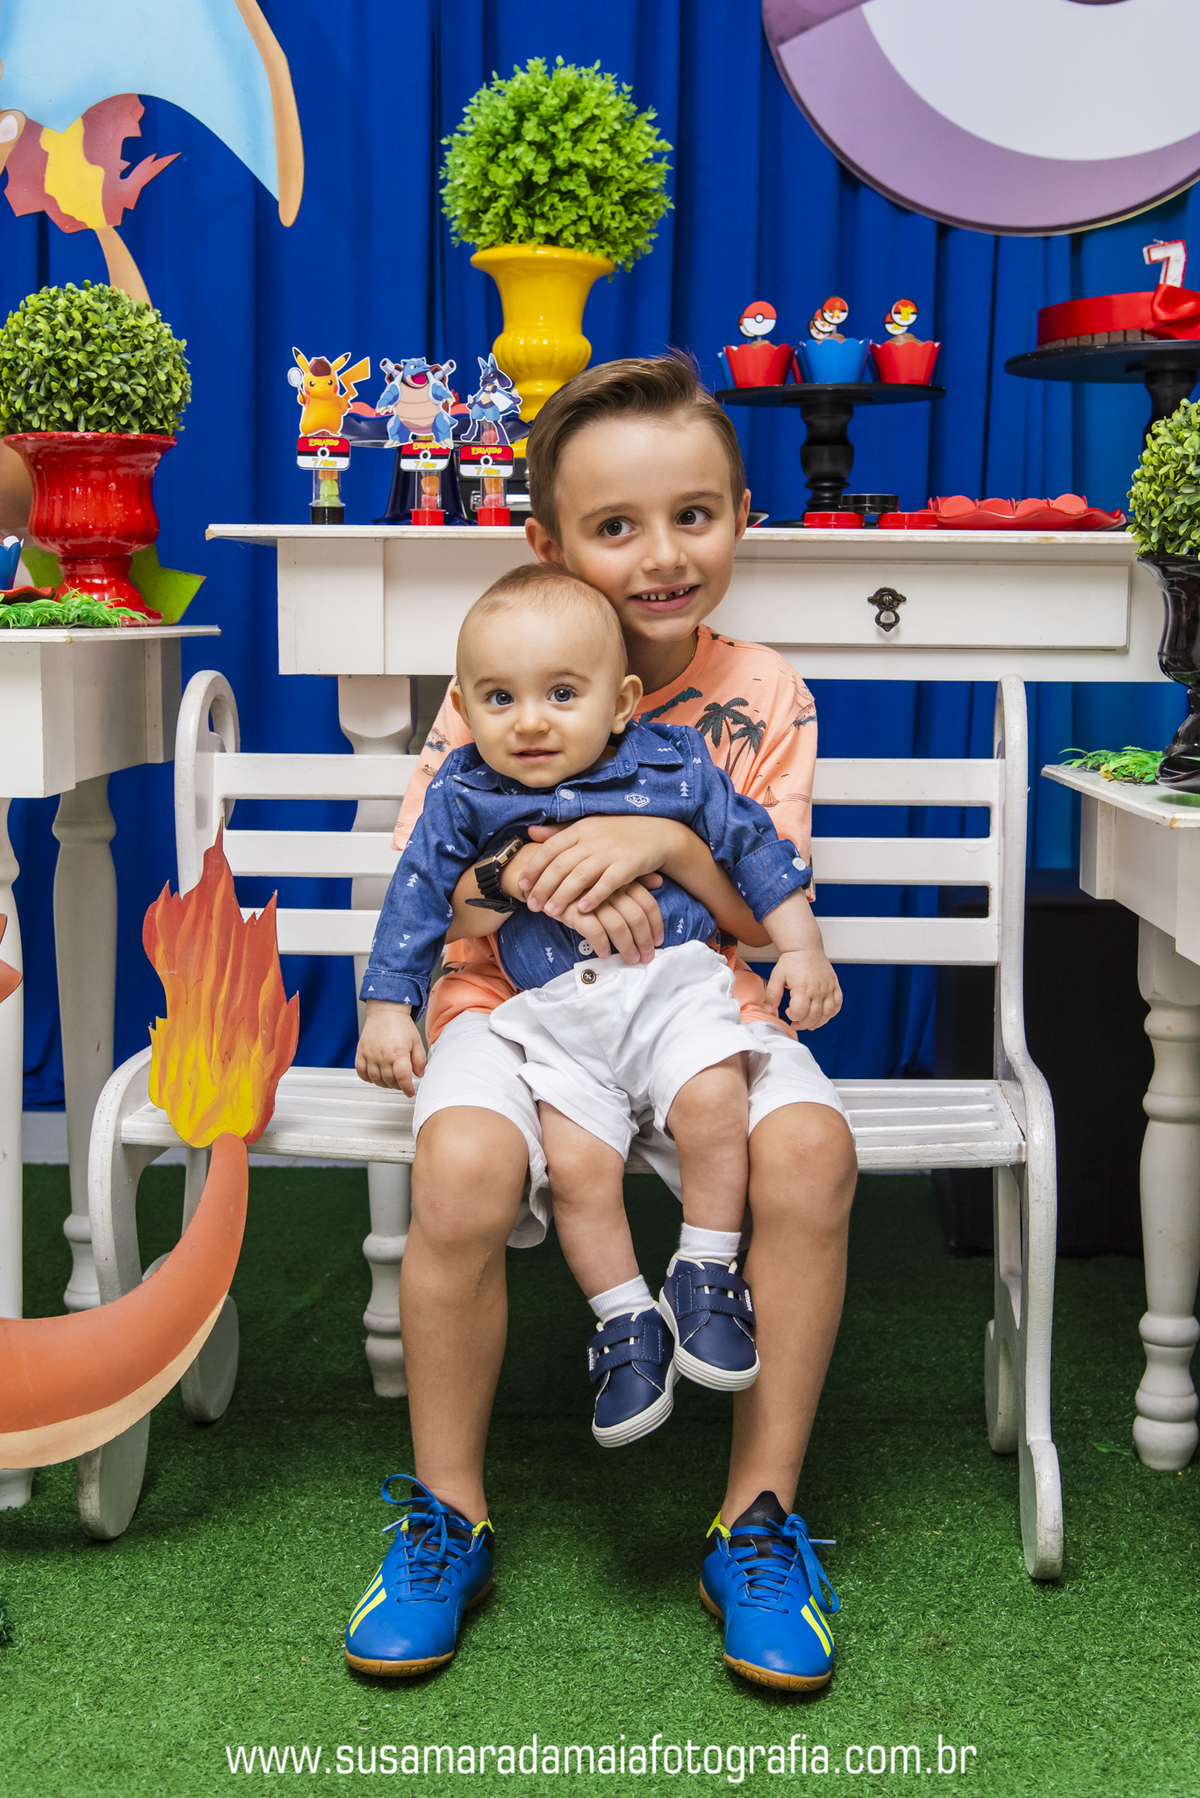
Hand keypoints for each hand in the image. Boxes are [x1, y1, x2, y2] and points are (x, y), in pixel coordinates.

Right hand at [356, 1001, 425, 1095]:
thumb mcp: (416, 1041)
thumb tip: (419, 1074)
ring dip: (383, 1084)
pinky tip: (374, 1076)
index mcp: (398, 1053)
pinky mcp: (361, 1051)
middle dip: (397, 1086)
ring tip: (390, 1081)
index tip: (410, 1092)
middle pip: (389, 1080)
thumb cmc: (401, 1024)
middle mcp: (383, 1055)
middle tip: (401, 1084)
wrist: (386, 1011)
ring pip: (375, 1079)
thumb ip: (419, 1060)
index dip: (407, 1088)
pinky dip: (367, 1078)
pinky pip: (360, 1071)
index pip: (402, 1078)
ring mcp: (370, 1054)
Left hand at [515, 818, 669, 916]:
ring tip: (551, 912)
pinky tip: (582, 909)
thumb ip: (560, 832)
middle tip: (532, 905)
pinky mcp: (629, 864)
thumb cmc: (618, 832)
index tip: (522, 885)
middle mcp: (593, 839)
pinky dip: (594, 896)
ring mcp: (611, 852)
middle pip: (561, 865)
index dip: (534, 867)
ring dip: (563, 895)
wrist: (657, 832)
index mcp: (581, 829)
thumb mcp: (588, 826)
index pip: (550, 849)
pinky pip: (608, 883)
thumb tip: (531, 832)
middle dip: (544, 887)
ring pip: (580, 875)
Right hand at [557, 882, 664, 963]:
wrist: (543, 873)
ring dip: (627, 947)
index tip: (658, 941)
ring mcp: (592, 899)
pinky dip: (602, 946)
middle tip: (647, 957)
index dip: (656, 925)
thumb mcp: (609, 875)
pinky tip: (605, 954)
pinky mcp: (574, 910)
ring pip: (618, 926)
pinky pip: (595, 932)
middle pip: (636, 917)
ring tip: (630, 960)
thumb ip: (635, 878)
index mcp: (621, 879)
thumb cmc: (582, 879)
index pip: (647, 903)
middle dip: (644, 941)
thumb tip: (659, 882)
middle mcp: (610, 888)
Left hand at [766, 949, 842, 1030]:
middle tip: (796, 1023)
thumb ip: (772, 994)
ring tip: (809, 1024)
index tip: (788, 1012)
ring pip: (827, 1013)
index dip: (793, 1017)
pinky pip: (837, 1004)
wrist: (805, 947)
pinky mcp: (834, 985)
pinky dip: (831, 1013)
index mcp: (802, 988)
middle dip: (803, 1024)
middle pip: (814, 1016)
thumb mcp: (776, 976)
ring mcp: (828, 988)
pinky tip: (823, 1015)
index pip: (800, 1012)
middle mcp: (818, 990)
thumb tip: (769, 1009)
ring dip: (818, 1023)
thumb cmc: (791, 961)